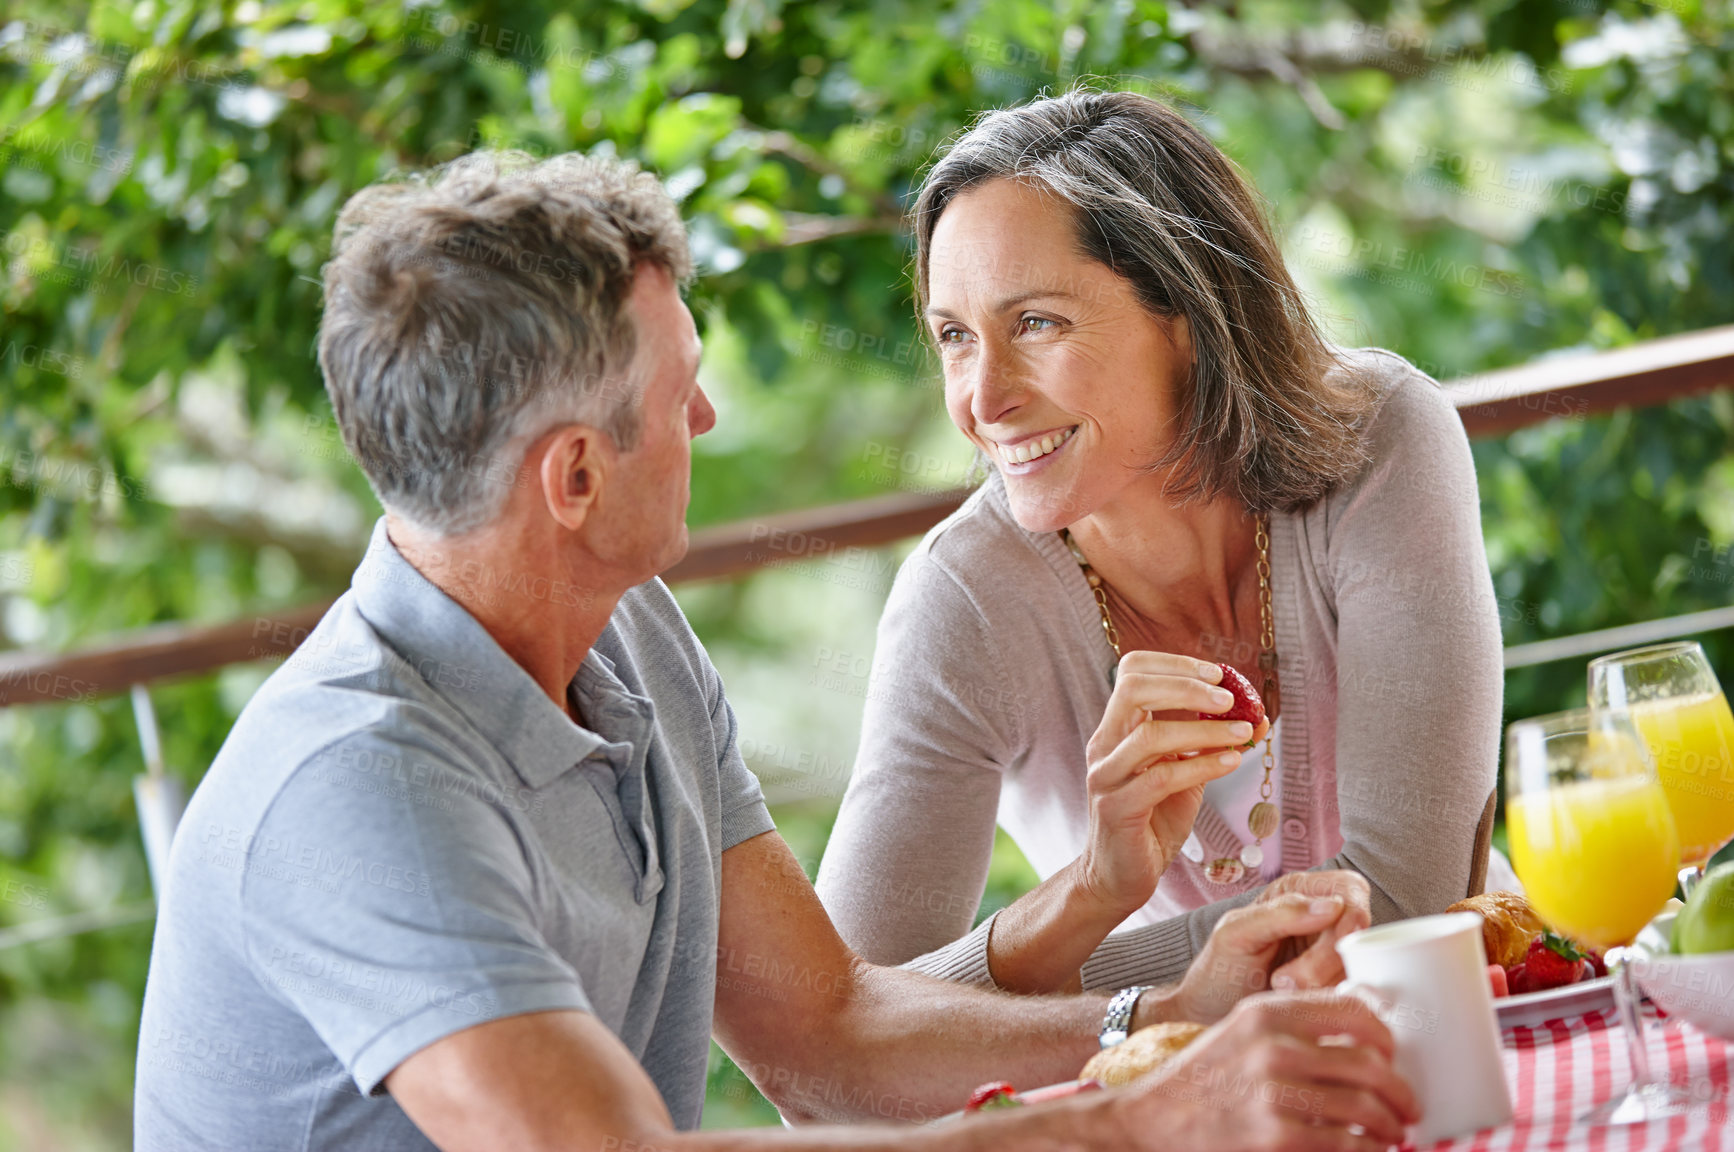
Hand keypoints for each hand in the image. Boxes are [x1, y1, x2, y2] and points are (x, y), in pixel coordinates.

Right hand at [1076, 652, 1262, 916]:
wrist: (1121, 875)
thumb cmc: (1153, 819)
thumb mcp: (1183, 770)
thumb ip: (1207, 741)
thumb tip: (1256, 715)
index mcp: (1116, 728)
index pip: (1131, 671)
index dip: (1175, 663)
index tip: (1217, 673)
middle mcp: (1104, 745)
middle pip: (1132, 690)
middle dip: (1186, 685)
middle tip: (1229, 697)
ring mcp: (1106, 777)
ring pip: (1150, 736)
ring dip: (1203, 729)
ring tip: (1242, 732)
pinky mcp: (1117, 810)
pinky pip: (1161, 779)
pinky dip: (1201, 765)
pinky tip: (1231, 761)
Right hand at [1112, 992, 1420, 1151]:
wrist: (1155, 1119)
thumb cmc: (1207, 1078)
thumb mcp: (1243, 1030)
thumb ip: (1293, 1024)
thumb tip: (1364, 1026)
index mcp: (1268, 1011)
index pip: (1353, 1011)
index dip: (1386, 1036)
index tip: (1394, 1055)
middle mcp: (1272, 1046)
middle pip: (1369, 1064)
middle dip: (1400, 1091)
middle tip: (1408, 1106)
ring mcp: (1274, 1094)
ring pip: (1365, 1108)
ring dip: (1390, 1126)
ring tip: (1393, 1133)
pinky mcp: (1275, 1138)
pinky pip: (1346, 1144)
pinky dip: (1368, 1151)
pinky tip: (1368, 1150)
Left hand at [1157, 879, 1363, 1024]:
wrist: (1209, 1015)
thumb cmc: (1219, 968)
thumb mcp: (1236, 932)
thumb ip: (1280, 912)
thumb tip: (1333, 906)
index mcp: (1299, 893)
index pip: (1350, 891)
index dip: (1351, 917)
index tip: (1334, 945)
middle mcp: (1322, 921)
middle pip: (1357, 933)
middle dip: (1326, 962)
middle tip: (1285, 981)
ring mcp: (1331, 958)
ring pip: (1358, 966)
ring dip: (1323, 985)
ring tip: (1280, 990)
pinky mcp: (1335, 989)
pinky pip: (1352, 993)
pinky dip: (1329, 1002)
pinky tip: (1298, 1004)